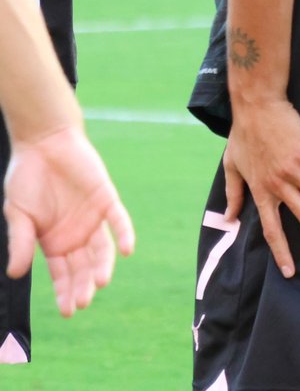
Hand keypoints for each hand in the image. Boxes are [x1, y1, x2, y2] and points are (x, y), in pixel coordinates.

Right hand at [3, 125, 135, 316]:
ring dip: (103, 266)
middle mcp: (76, 234)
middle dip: (83, 285)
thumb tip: (15, 274)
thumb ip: (20, 242)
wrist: (43, 143)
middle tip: (83, 302)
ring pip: (103, 249)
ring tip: (99, 283)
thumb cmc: (26, 179)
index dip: (66, 292)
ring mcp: (93, 218)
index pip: (63, 274)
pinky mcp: (107, 199)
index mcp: (53, 242)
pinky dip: (124, 234)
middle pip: (83, 266)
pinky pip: (119, 220)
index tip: (68, 312)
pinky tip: (128, 250)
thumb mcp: (17, 214)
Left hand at [223, 99, 299, 276]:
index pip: (272, 231)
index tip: (291, 272)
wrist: (256, 107)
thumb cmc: (243, 135)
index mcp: (261, 192)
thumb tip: (229, 218)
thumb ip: (233, 194)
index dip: (282, 252)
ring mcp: (294, 171)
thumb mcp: (231, 166)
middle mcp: (279, 186)